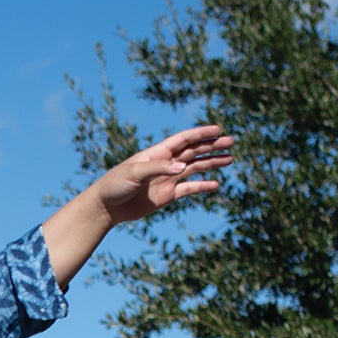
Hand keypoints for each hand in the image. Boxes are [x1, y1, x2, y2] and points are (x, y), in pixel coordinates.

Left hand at [41, 122, 232, 287]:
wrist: (106, 206)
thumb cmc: (115, 184)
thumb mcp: (134, 173)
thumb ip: (158, 168)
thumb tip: (182, 168)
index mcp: (158, 153)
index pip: (184, 139)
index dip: (201, 134)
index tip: (218, 130)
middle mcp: (165, 163)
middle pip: (193, 151)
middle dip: (212, 146)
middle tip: (231, 143)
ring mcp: (167, 179)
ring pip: (194, 168)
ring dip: (211, 163)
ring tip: (229, 160)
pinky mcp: (167, 195)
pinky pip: (189, 189)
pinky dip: (202, 186)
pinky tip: (216, 185)